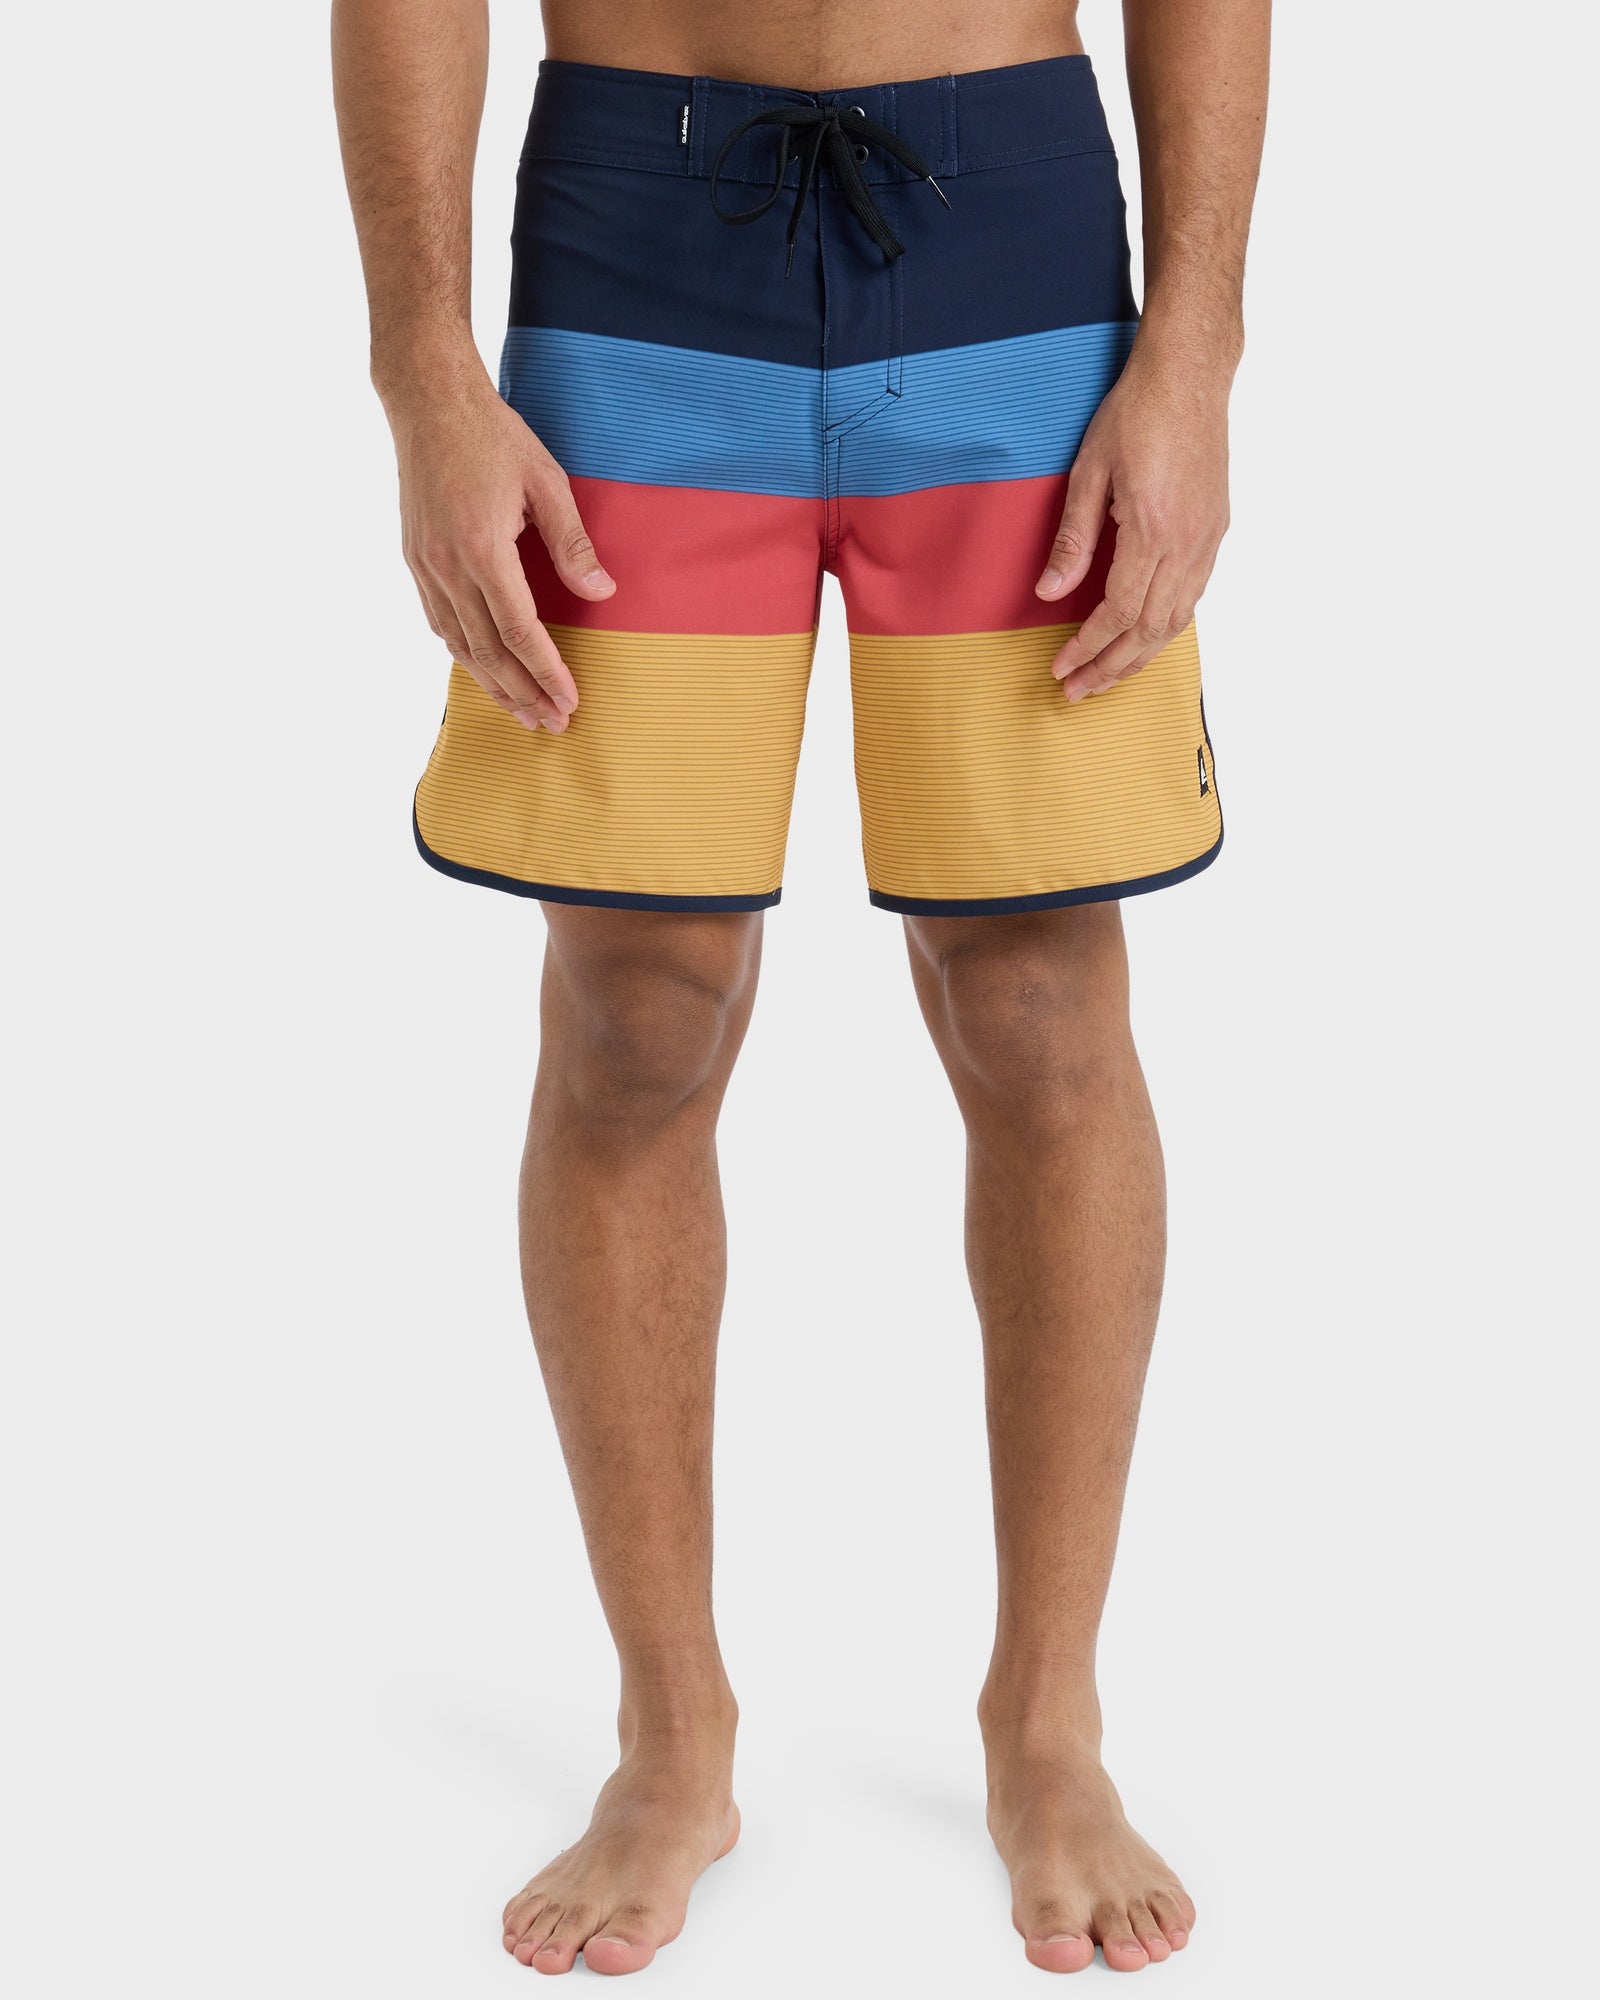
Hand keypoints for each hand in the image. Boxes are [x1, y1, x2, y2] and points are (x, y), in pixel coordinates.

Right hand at [386, 367, 613, 731]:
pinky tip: (483, 671)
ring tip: (521, 713)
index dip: (546, 672)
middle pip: (488, 651)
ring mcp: (425, 565)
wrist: (428, 401)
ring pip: (459, 644)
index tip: (569, 701)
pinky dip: (464, 654)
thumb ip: (573, 545)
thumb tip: (602, 595)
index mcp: (482, 549)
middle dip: (522, 693)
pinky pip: (439, 622)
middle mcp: (447, 566)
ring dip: (492, 684)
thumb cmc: (492, 435)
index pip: (519, 631)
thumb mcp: (547, 482)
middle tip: (552, 724)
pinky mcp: (414, 559)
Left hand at [1036, 345, 1230, 701]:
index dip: (1088, 647)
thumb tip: (1049, 594)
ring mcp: (1207, 538)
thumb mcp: (1088, 472)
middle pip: (1149, 628)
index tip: (1061, 668)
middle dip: (1112, 667)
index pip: (1117, 611)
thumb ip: (1071, 540)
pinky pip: (1193, 595)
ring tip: (1109, 676)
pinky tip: (1145, 637)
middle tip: (1079, 692)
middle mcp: (1187, 542)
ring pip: (1177, 619)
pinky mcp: (1216, 530)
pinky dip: (1167, 626)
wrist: (1190, 375)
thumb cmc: (1136, 413)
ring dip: (1142, 655)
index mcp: (1151, 529)